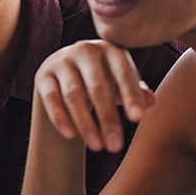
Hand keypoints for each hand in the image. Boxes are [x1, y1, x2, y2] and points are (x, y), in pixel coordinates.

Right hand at [34, 39, 154, 152]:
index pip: (123, 73)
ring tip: (97, 147)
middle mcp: (85, 50)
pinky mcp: (43, 76)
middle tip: (115, 147)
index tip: (136, 120)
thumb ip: (136, 92)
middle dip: (108, 118)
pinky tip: (70, 136)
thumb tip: (152, 101)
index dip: (130, 96)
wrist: (65, 76)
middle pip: (98, 87)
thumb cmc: (104, 80)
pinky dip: (60, 118)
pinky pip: (51, 98)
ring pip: (74, 95)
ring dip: (86, 124)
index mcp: (110, 49)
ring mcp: (61, 61)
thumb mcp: (121, 84)